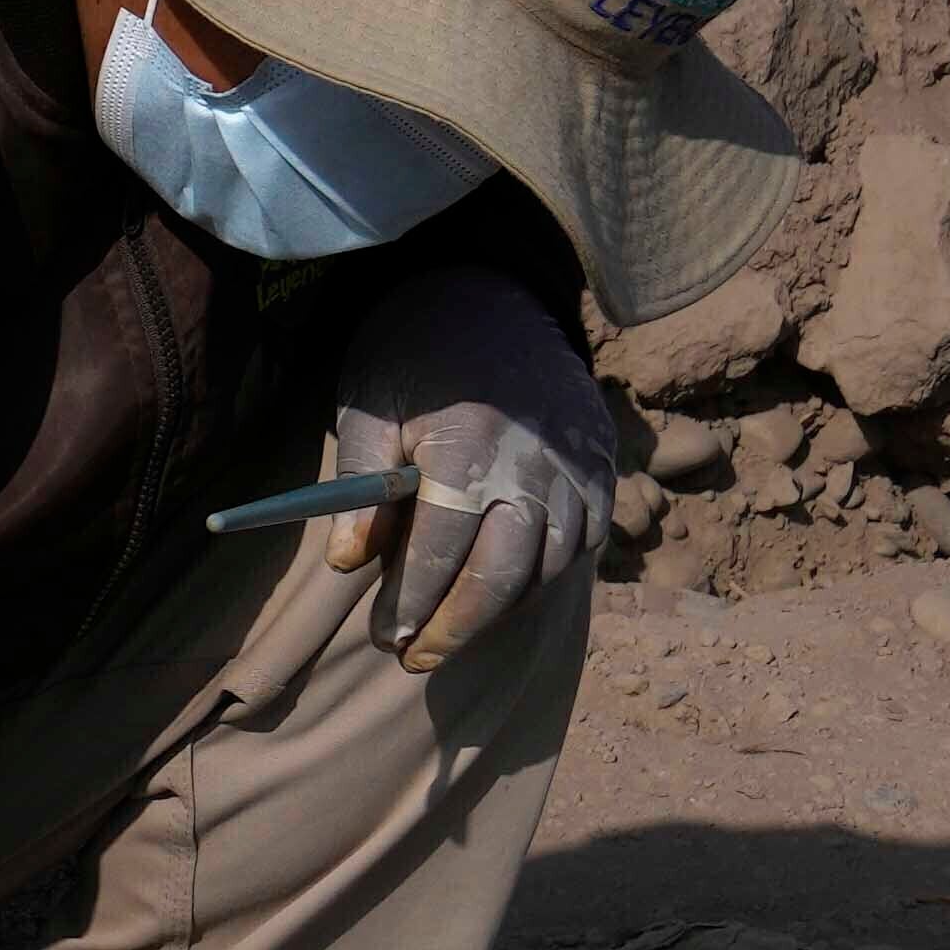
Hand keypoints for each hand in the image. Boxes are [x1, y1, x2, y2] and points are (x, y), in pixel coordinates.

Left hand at [321, 257, 619, 670]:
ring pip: (548, 567)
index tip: (389, 638)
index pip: (443, 550)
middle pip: (504, 574)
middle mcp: (534, 461)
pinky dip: (545, 575)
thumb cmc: (413, 352)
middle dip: (457, 626)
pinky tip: (505, 590)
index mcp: (468, 444)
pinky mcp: (601, 465)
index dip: (415, 603)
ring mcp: (577, 465)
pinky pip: (583, 542)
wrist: (491, 293)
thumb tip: (348, 562)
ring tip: (453, 629)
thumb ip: (357, 487)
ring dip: (501, 610)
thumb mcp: (365, 404)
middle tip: (416, 656)